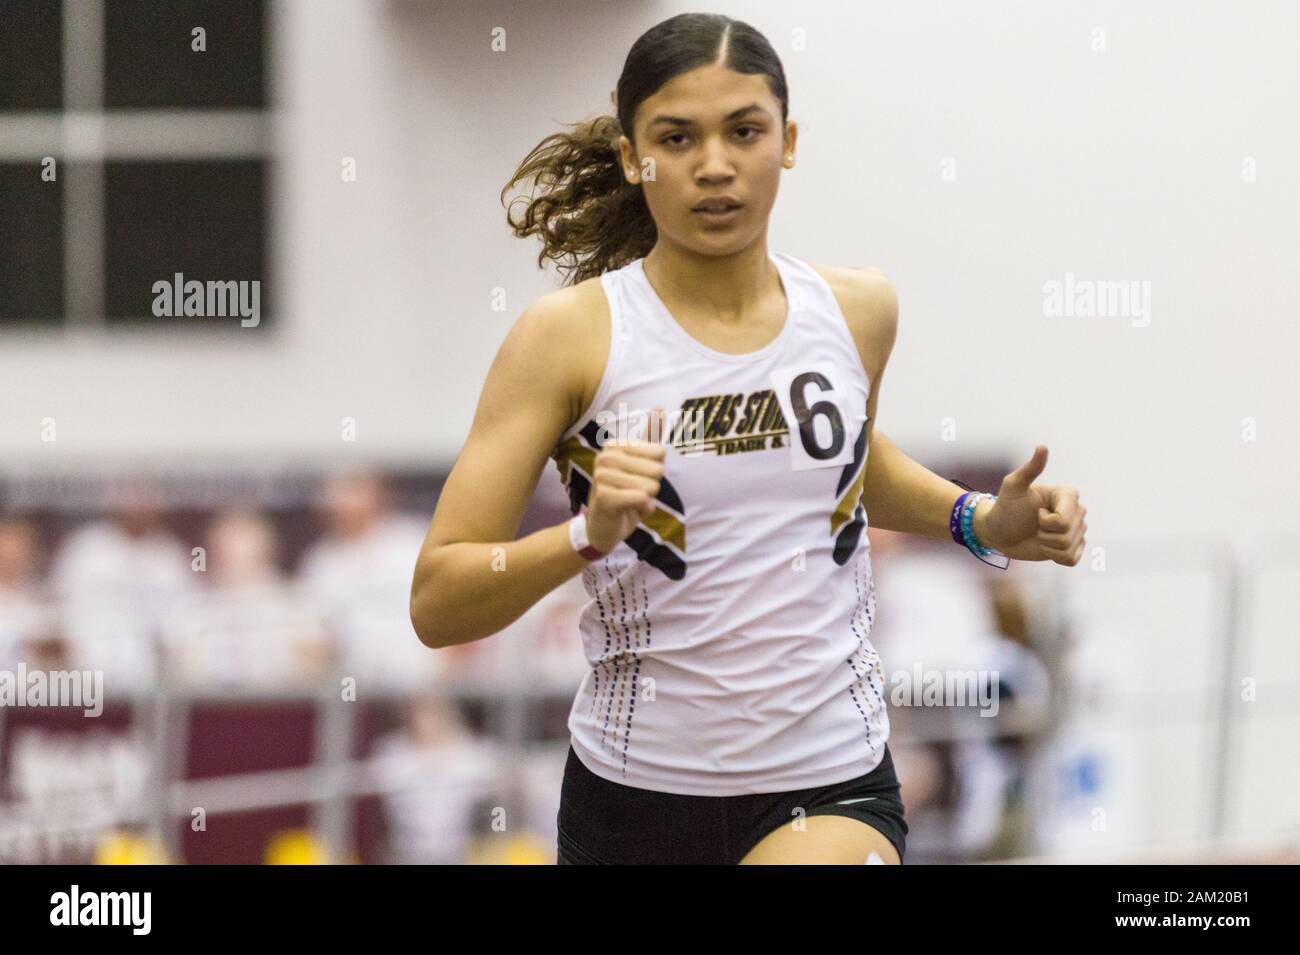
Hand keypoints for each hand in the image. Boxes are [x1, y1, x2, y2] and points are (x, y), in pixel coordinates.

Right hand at [585, 406, 666, 553]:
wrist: (603, 527)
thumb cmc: (624, 493)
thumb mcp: (639, 464)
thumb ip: (649, 437)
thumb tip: (658, 407)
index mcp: (614, 446)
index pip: (659, 452)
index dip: (655, 471)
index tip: (637, 478)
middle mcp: (605, 456)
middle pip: (657, 469)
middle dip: (652, 487)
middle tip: (634, 493)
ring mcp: (602, 476)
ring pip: (651, 487)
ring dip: (646, 500)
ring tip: (630, 502)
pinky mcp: (604, 497)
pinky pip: (641, 499)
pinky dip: (642, 510)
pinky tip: (628, 512)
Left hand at [977, 445, 1086, 565]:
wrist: (999, 531)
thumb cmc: (1005, 507)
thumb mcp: (1013, 486)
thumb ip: (1029, 469)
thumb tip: (1042, 447)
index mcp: (1068, 495)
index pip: (1064, 520)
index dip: (1046, 522)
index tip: (1036, 513)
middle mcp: (1077, 511)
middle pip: (1068, 535)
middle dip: (1046, 535)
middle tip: (1035, 525)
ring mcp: (1076, 530)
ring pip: (1069, 548)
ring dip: (1048, 547)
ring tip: (1038, 534)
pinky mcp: (1072, 548)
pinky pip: (1072, 559)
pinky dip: (1056, 557)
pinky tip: (1046, 547)